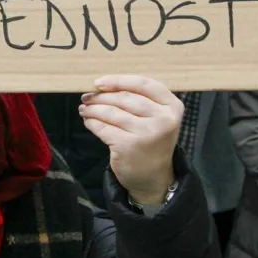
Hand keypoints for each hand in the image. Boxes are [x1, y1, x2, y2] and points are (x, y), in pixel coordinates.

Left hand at [79, 75, 181, 205]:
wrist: (153, 176)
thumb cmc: (150, 139)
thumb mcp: (156, 117)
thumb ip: (138, 99)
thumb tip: (100, 86)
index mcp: (172, 107)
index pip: (143, 83)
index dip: (118, 80)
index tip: (99, 82)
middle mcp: (163, 119)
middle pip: (124, 98)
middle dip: (101, 96)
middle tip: (87, 97)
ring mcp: (146, 134)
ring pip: (111, 112)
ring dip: (93, 109)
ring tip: (84, 108)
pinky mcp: (129, 146)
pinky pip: (103, 128)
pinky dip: (92, 123)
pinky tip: (88, 121)